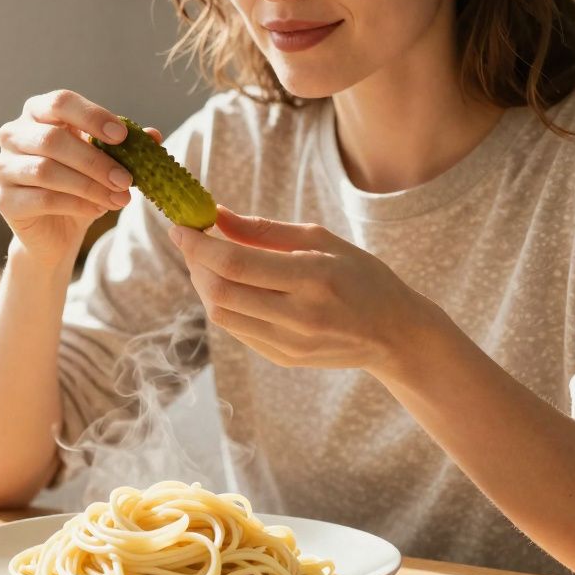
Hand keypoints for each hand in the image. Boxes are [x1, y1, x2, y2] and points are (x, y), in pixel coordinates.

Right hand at [0, 89, 161, 266]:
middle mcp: (13, 135)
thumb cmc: (79, 185)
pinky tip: (98, 210)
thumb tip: (154, 135)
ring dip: (89, 186)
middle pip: (53, 139)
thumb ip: (126, 146)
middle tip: (127, 179)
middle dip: (96, 161)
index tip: (122, 136)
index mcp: (37, 113)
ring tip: (119, 199)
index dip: (92, 116)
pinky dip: (75, 205)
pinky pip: (42, 199)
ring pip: (47, 171)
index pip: (60, 102)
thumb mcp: (105, 162)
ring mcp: (4, 167)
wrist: (55, 232)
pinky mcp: (4, 200)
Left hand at [169, 206, 445, 376]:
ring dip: (204, 285)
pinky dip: (223, 303)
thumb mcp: (322, 240)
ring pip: (221, 315)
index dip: (199, 245)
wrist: (394, 334)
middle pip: (220, 292)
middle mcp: (299, 315)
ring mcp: (289, 343)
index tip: (180, 227)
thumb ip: (264, 230)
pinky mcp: (282, 358)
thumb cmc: (360, 276)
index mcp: (313, 277)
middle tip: (191, 241)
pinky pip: (236, 330)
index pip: (236, 263)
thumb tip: (216, 216)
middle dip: (195, 263)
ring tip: (207, 261)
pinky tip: (229, 285)